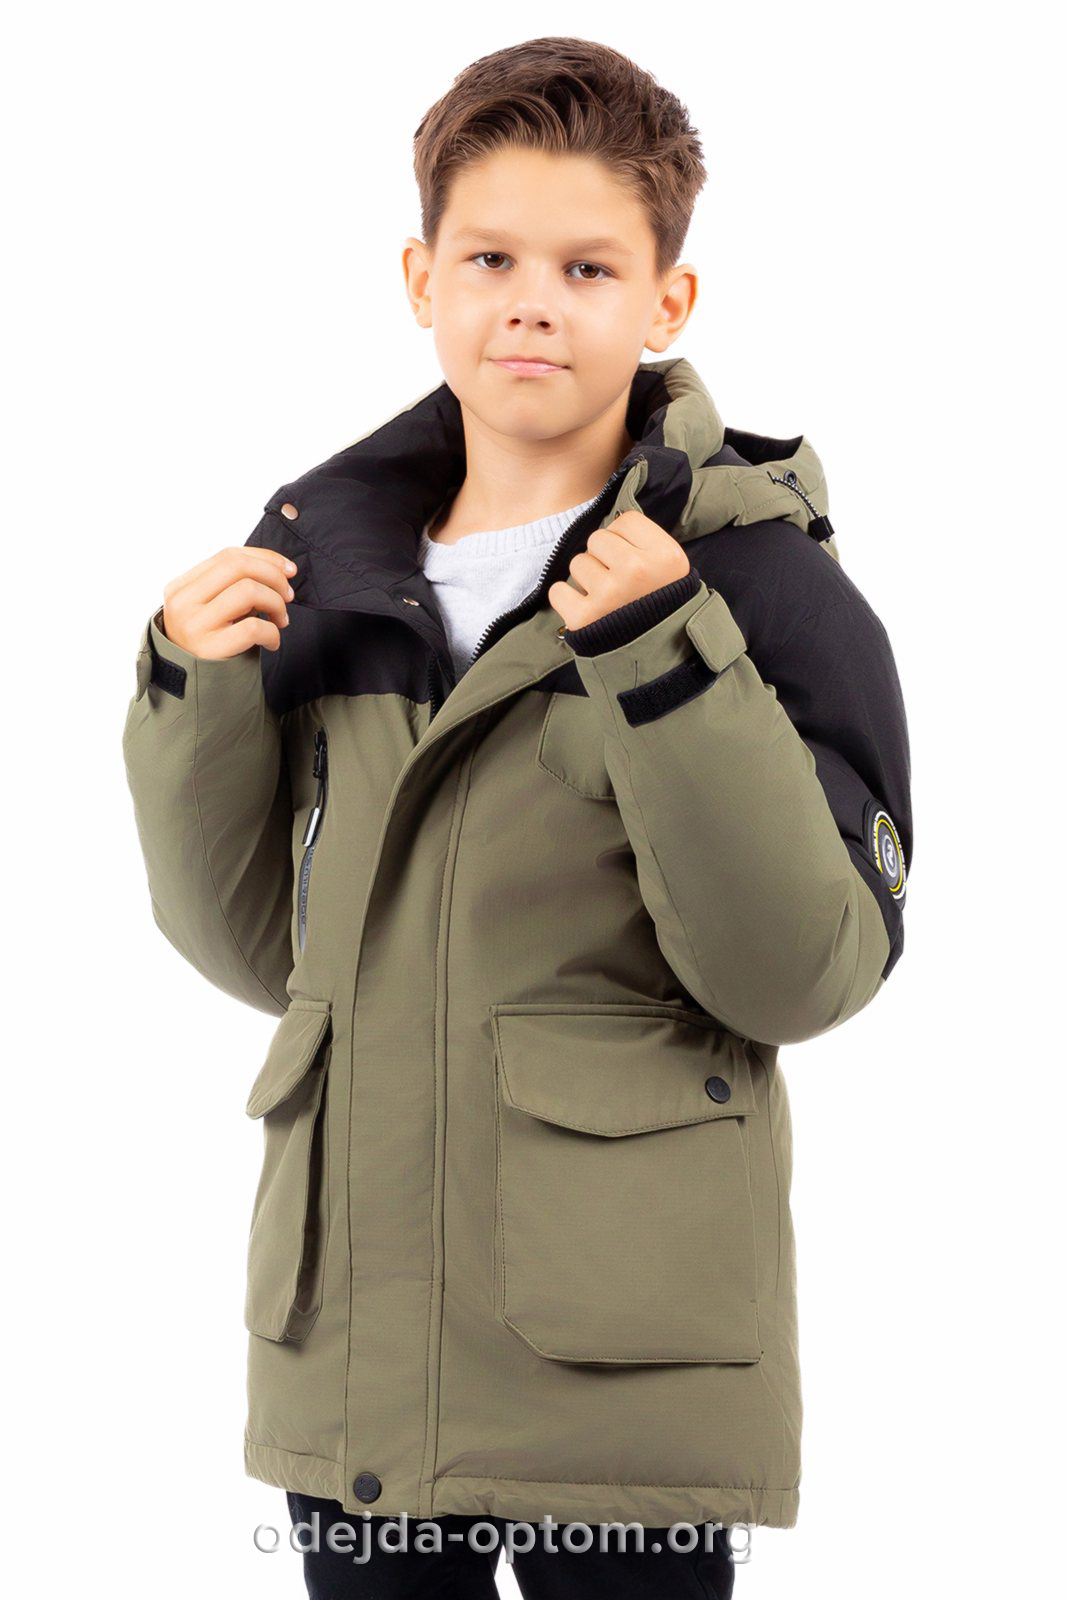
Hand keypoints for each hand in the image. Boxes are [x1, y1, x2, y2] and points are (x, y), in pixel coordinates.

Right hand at [160, 547, 298, 658]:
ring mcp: (194, 625)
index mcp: (182, 587)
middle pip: (238, 566)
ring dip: (276, 603)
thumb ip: (232, 587)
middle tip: (288, 595)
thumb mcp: (211, 610)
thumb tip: (279, 569)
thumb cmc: (210, 645)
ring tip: (281, 620)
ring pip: (248, 591)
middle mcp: (183, 602)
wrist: (192, 689)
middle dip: (274, 576)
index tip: (288, 569)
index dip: (265, 558)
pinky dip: (272, 633)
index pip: (228, 556)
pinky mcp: (210, 649)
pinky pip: (253, 628)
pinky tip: (272, 643)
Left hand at [547, 511, 690, 630]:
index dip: (624, 540)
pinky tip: (586, 609)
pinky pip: (558, 590)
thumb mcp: (671, 569)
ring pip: (578, 563)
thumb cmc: (661, 607)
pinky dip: (567, 600)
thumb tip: (609, 517)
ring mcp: (609, 594)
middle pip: (598, 538)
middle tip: (619, 584)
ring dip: (587, 579)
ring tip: (606, 600)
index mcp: (665, 556)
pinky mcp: (584, 617)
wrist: (658, 659)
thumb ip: (645, 541)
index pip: (625, 520)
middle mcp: (637, 571)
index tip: (633, 561)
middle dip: (603, 558)